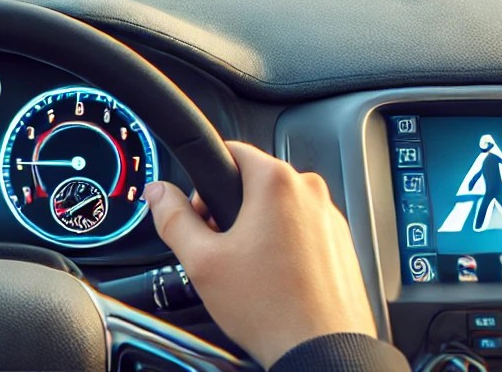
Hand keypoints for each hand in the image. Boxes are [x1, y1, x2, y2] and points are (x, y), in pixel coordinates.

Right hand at [144, 141, 375, 366]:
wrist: (322, 351)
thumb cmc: (270, 309)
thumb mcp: (202, 261)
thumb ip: (173, 218)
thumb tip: (158, 193)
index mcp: (277, 182)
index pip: (231, 151)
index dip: (204, 183)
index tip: (199, 214)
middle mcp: (311, 192)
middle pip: (255, 183)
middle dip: (231, 211)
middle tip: (219, 249)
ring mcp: (331, 219)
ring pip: (280, 209)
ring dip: (258, 230)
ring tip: (249, 272)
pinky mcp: (342, 244)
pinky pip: (303, 232)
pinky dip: (284, 247)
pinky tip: (273, 280)